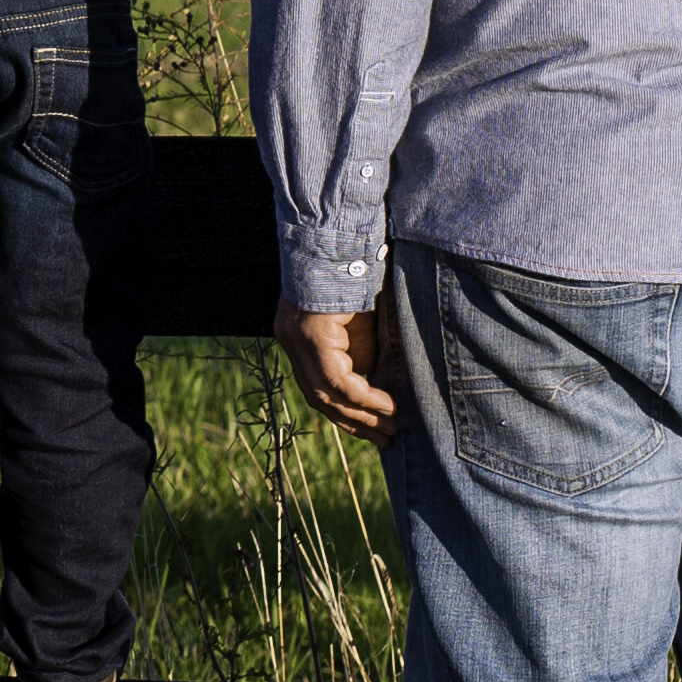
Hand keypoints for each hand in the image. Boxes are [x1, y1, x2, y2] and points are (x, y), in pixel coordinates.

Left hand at [277, 296, 396, 435]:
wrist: (343, 241)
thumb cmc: (356, 282)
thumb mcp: (359, 328)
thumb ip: (359, 359)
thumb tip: (371, 389)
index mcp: (297, 338)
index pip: (315, 387)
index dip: (342, 412)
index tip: (370, 429)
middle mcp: (291, 340)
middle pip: (318, 396)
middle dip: (353, 422)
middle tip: (385, 439)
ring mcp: (296, 338)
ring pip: (325, 393)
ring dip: (361, 416)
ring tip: (390, 428)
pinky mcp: (311, 335)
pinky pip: (335, 378)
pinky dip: (362, 397)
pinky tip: (387, 406)